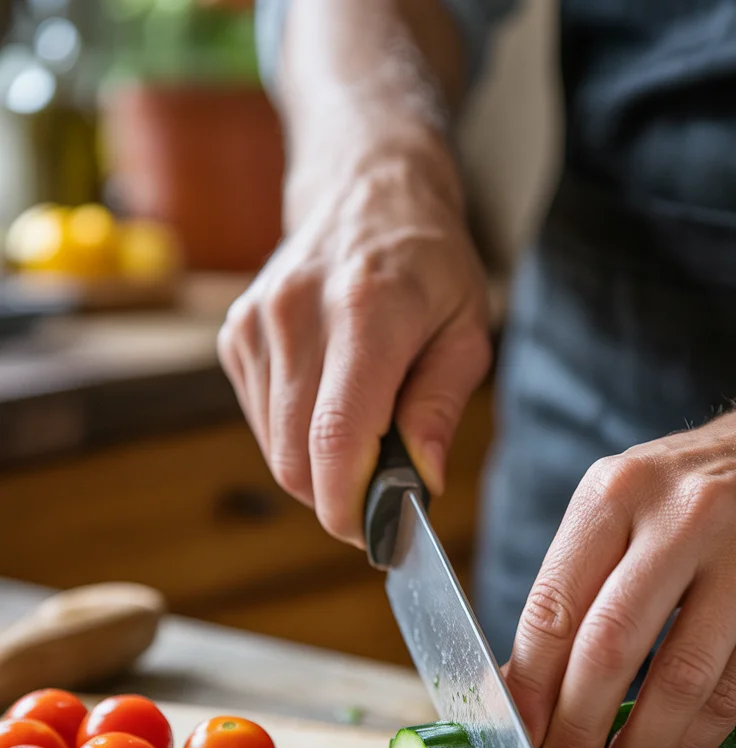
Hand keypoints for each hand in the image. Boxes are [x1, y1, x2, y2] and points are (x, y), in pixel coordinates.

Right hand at [217, 144, 490, 544]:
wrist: (365, 190)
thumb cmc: (429, 266)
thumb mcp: (467, 330)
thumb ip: (441, 408)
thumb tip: (419, 483)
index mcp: (368, 312)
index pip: (338, 438)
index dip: (351, 507)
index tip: (379, 536)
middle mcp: (298, 315)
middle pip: (297, 460)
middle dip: (339, 500)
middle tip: (383, 497)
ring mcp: (257, 324)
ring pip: (275, 451)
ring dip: (319, 471)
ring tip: (364, 437)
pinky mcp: (236, 336)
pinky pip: (262, 423)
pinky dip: (297, 438)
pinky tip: (330, 404)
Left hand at [505, 369, 735, 747]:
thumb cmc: (701, 496)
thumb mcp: (627, 509)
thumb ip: (577, 587)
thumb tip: (523, 684)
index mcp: (616, 493)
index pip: (554, 603)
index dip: (531, 684)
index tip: (519, 734)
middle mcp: (680, 516)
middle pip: (610, 644)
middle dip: (576, 725)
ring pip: (681, 677)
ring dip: (641, 745)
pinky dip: (698, 740)